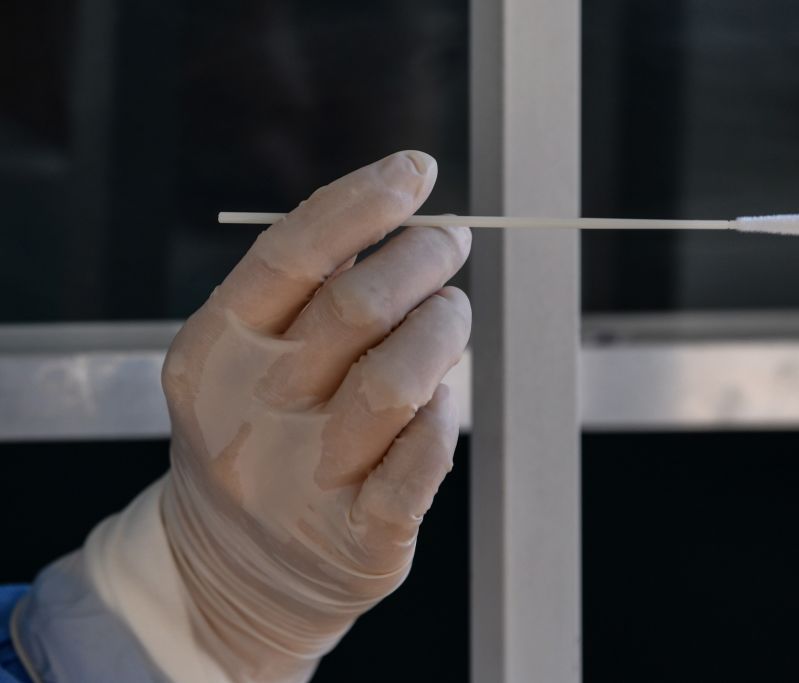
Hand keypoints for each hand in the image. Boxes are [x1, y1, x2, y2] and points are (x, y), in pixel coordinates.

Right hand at [159, 151, 470, 680]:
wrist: (232, 571)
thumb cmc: (257, 437)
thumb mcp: (245, 361)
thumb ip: (300, 293)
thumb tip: (384, 210)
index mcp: (214, 353)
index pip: (292, 256)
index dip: (362, 203)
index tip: (416, 170)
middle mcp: (251, 413)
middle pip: (358, 309)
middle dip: (422, 257)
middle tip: (450, 240)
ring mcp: (302, 480)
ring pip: (399, 381)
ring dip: (443, 330)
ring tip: (451, 313)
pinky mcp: (357, 536)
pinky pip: (424, 459)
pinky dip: (446, 412)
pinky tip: (444, 393)